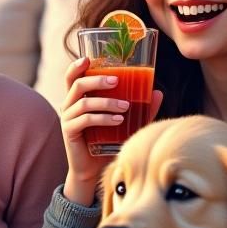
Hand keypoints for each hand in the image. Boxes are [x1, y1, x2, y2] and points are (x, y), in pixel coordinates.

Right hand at [59, 56, 162, 205]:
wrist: (94, 169)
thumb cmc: (108, 142)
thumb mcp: (125, 122)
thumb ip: (141, 109)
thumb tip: (158, 92)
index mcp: (79, 98)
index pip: (72, 76)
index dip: (77, 65)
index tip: (89, 58)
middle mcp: (70, 105)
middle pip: (78, 84)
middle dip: (97, 80)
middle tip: (116, 80)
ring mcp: (68, 118)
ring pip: (84, 102)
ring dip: (106, 102)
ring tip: (125, 107)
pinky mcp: (69, 132)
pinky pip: (85, 120)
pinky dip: (102, 118)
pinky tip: (118, 120)